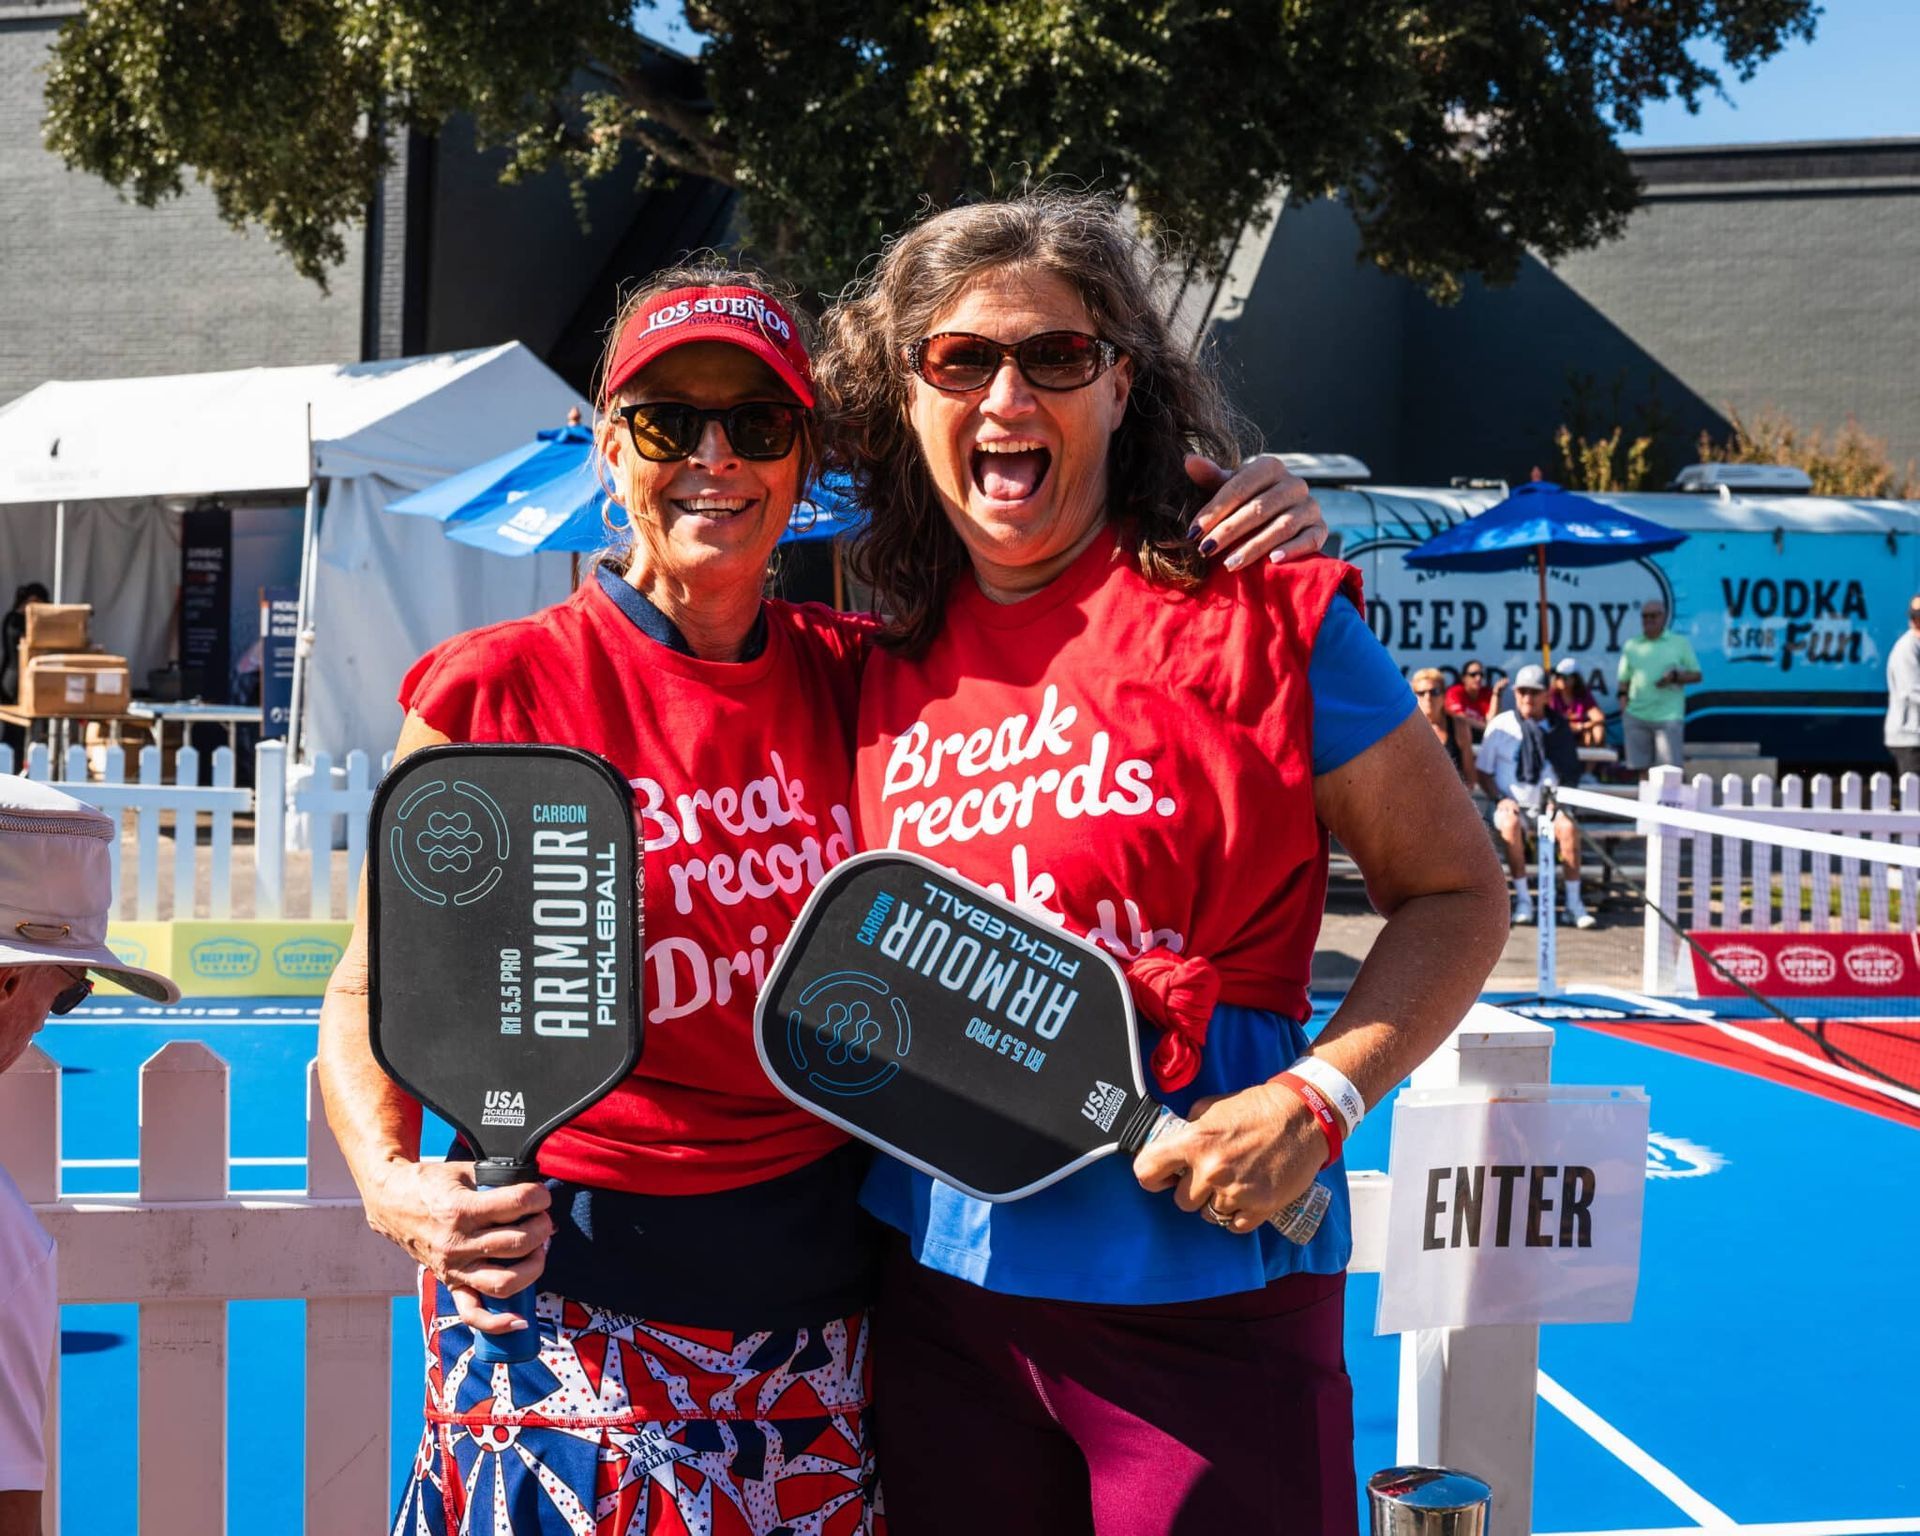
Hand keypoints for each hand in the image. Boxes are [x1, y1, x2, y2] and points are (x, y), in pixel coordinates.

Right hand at [367, 1158, 552, 1335]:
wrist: (391, 1203)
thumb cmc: (431, 1184)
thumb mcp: (464, 1171)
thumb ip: (498, 1179)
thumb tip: (534, 1191)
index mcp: (462, 1209)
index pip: (518, 1204)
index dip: (539, 1196)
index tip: (541, 1195)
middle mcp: (458, 1243)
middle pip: (519, 1242)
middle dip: (542, 1227)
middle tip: (542, 1218)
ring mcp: (454, 1268)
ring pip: (505, 1281)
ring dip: (533, 1266)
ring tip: (538, 1250)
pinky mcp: (450, 1283)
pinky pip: (472, 1312)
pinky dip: (497, 1323)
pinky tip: (519, 1319)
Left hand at [1132, 1081, 1325, 1231]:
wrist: (1302, 1117)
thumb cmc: (1256, 1109)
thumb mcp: (1210, 1107)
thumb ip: (1187, 1129)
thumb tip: (1170, 1148)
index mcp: (1194, 1142)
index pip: (1147, 1171)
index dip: (1152, 1176)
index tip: (1161, 1177)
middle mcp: (1212, 1170)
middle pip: (1181, 1202)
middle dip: (1192, 1190)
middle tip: (1209, 1175)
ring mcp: (1236, 1192)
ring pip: (1209, 1215)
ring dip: (1217, 1203)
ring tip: (1233, 1181)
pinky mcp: (1261, 1207)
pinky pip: (1234, 1226)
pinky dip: (1237, 1215)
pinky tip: (1245, 1196)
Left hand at [1184, 454, 1326, 569]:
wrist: (1282, 517)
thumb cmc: (1247, 500)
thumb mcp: (1229, 488)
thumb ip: (1210, 476)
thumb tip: (1188, 460)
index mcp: (1270, 467)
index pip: (1239, 488)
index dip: (1214, 510)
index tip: (1193, 532)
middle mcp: (1294, 483)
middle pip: (1258, 508)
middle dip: (1229, 531)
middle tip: (1205, 550)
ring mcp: (1310, 506)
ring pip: (1281, 526)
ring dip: (1254, 547)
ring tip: (1229, 564)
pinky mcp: (1321, 528)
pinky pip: (1310, 539)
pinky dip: (1292, 550)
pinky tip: (1273, 561)